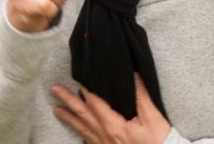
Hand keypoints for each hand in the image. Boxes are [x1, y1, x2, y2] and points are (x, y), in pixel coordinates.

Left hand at [51, 73, 171, 143]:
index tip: (76, 78)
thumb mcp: (153, 118)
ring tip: (56, 110)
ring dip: (69, 118)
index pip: (95, 103)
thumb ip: (141, 96)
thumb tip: (134, 75)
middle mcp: (105, 136)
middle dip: (67, 102)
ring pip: (82, 130)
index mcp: (114, 126)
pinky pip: (89, 141)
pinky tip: (76, 131)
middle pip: (82, 115)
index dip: (85, 90)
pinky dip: (80, 134)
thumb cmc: (159, 141)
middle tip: (54, 90)